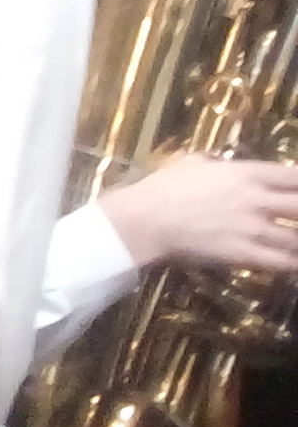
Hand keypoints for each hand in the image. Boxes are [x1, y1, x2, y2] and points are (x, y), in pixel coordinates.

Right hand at [101, 155, 297, 275]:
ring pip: (297, 238)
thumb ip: (215, 163)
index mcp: (245, 174)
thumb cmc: (162, 187)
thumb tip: (221, 164)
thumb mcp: (191, 163)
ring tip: (295, 241)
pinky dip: (293, 263)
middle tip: (297, 216)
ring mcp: (253, 229)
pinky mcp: (245, 254)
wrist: (144, 220)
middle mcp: (256, 200)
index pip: (294, 176)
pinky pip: (283, 262)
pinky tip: (294, 263)